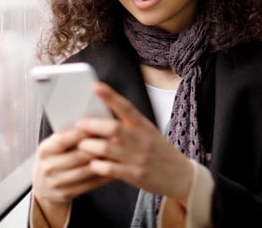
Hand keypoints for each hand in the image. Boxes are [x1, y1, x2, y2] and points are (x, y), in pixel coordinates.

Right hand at [31, 127, 110, 222]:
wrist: (43, 186)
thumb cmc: (52, 160)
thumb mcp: (52, 146)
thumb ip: (67, 136)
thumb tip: (91, 122)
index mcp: (44, 151)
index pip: (63, 140)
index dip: (81, 133)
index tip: (97, 126)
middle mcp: (48, 167)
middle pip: (78, 156)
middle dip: (98, 147)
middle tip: (115, 139)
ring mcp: (56, 182)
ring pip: (85, 171)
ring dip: (104, 162)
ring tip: (117, 153)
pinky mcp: (66, 193)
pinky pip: (89, 184)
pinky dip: (103, 176)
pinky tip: (114, 169)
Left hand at [76, 82, 193, 205]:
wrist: (181, 176)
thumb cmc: (161, 153)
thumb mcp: (150, 134)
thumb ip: (130, 126)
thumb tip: (103, 118)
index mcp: (145, 126)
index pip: (126, 107)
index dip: (110, 96)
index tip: (95, 86)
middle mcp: (142, 140)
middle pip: (112, 127)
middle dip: (91, 125)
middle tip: (79, 123)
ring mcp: (138, 158)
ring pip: (106, 148)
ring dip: (89, 146)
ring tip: (81, 145)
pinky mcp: (135, 175)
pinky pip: (109, 169)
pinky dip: (96, 165)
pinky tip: (93, 164)